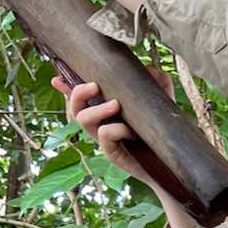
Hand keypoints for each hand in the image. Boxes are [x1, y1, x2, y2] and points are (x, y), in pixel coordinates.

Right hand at [52, 67, 174, 192]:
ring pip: (83, 121)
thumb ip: (156, 80)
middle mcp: (100, 123)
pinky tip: (131, 131)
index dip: (65, 87)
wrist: (170, 159)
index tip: (57, 78)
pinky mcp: (112, 153)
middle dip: (78, 93)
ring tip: (116, 105)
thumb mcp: (161, 99)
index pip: (80, 97)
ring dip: (96, 109)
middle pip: (75, 108)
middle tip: (95, 86)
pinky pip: (104, 136)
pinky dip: (115, 130)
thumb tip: (148, 68)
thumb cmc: (160, 128)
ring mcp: (104, 139)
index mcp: (105, 109)